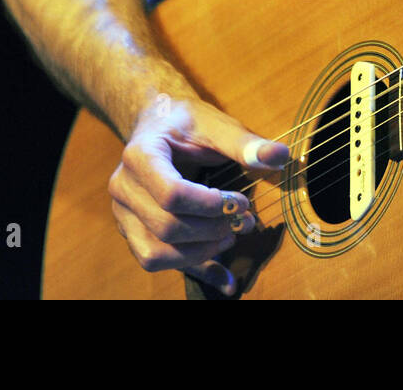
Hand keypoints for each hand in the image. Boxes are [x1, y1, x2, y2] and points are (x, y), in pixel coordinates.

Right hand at [108, 93, 288, 295]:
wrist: (159, 122)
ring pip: (156, 253)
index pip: (171, 194)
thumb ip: (244, 143)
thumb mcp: (216, 124)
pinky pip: (157, 261)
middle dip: (212, 229)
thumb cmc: (188, 122)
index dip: (211, 205)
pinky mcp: (133, 231)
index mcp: (140, 156)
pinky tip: (225, 279)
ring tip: (232, 235)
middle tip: (245, 219)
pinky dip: (193, 271)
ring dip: (201, 253)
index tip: (242, 201)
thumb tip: (279, 157)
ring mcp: (124, 214)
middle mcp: (123, 188)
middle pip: (166, 227)